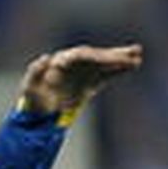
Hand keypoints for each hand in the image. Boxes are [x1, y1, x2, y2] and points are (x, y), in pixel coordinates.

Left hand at [17, 44, 143, 119]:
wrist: (37, 114)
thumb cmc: (32, 99)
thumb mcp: (29, 88)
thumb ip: (35, 72)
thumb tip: (45, 58)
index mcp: (60, 62)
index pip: (80, 55)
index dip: (94, 56)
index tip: (107, 59)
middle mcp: (74, 64)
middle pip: (96, 56)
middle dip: (112, 56)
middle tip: (132, 54)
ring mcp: (82, 73)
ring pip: (103, 64)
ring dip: (120, 60)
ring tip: (138, 56)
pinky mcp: (89, 83)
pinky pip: (106, 74)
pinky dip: (119, 70)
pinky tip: (134, 65)